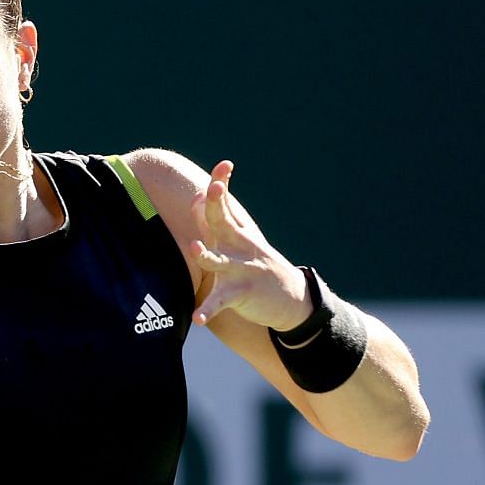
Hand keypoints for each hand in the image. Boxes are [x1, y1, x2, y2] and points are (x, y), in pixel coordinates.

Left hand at [188, 160, 311, 331]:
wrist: (291, 298)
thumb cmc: (257, 265)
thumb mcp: (242, 240)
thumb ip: (220, 219)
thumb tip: (199, 196)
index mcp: (236, 233)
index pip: (226, 205)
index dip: (222, 185)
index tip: (224, 166)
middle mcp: (239, 247)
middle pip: (224, 222)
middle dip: (219, 205)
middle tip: (213, 188)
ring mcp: (241, 270)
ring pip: (220, 262)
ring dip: (207, 255)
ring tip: (194, 248)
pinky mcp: (241, 294)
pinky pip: (221, 302)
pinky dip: (208, 310)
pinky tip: (197, 319)